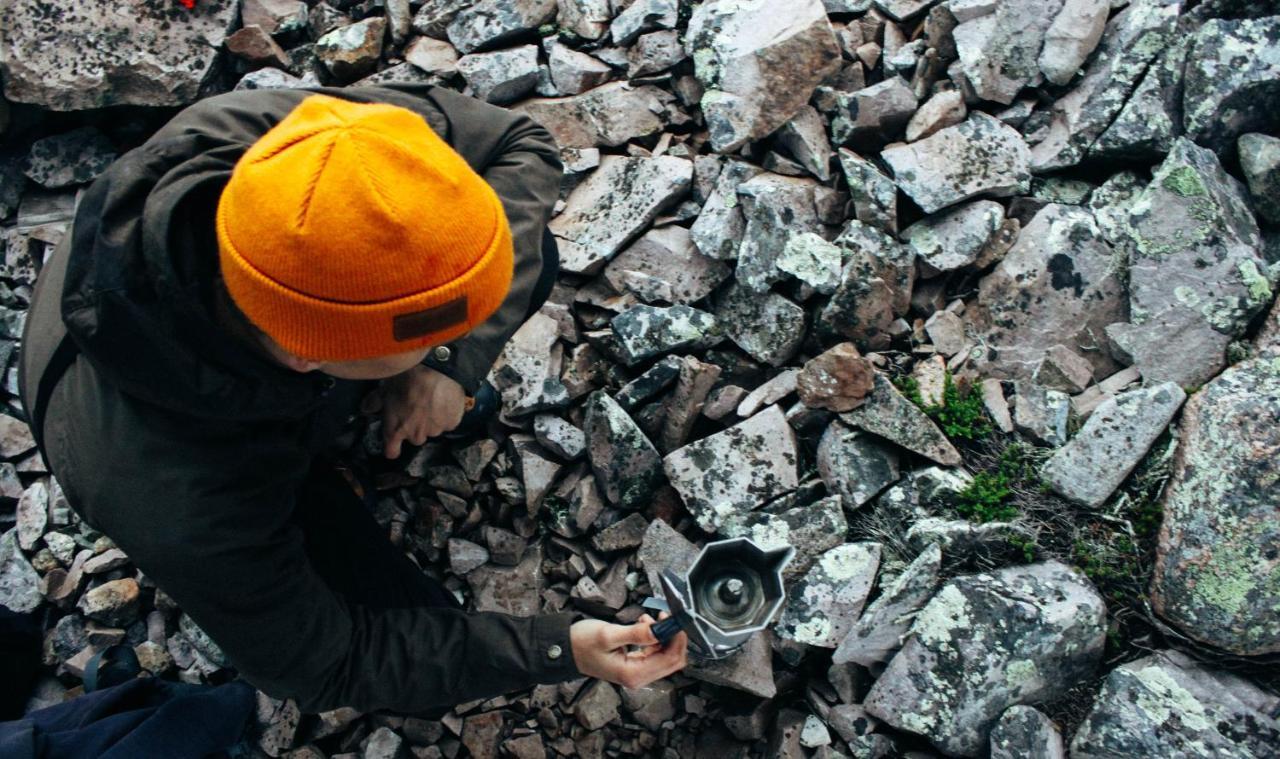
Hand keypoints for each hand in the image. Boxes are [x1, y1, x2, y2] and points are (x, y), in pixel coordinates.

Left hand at [361, 365, 466, 458]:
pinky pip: (449, 423)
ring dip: (432, 421)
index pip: (392, 452)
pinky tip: (445, 400)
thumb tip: (366, 408)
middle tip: (416, 409)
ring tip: (433, 401)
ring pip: (433, 430)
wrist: (434, 370)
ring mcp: (435, 430)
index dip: (393, 448)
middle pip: (415, 438)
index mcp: (395, 430)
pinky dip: (447, 415)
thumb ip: (375, 402)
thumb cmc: (406, 379)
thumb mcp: (385, 389)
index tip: (394, 444)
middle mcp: (416, 435)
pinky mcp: (452, 423)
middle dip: (415, 427)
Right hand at [569, 614, 687, 689]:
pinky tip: (644, 625)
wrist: (565, 650)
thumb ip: (636, 633)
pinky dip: (655, 638)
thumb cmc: (581, 643)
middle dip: (672, 637)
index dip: (677, 638)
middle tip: (664, 616)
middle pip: (672, 660)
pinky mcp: (635, 666)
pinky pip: (655, 653)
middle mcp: (638, 678)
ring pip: (665, 656)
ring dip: (663, 636)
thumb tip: (660, 629)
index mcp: (633, 674)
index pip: (669, 659)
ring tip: (648, 619)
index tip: (674, 619)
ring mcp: (637, 673)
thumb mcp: (608, 634)